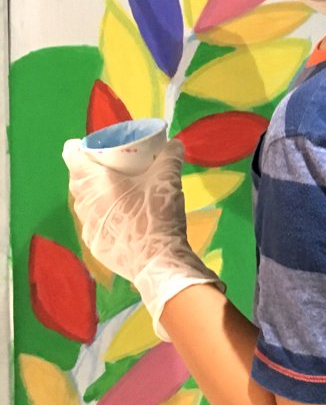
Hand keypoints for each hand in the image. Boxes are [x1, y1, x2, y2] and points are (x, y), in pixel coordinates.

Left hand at [62, 140, 221, 338]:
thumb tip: (175, 143)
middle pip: (76, 180)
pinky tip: (120, 215)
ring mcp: (88, 227)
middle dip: (87, 170)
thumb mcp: (168, 179)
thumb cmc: (158, 215)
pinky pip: (93, 222)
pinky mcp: (95, 245)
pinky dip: (102, 213)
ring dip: (94, 193)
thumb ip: (171, 156)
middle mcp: (85, 204)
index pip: (72, 157)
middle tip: (108, 165)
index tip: (90, 145)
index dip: (78, 147)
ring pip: (83, 203)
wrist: (158, 262)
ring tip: (114, 189)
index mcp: (96, 183)